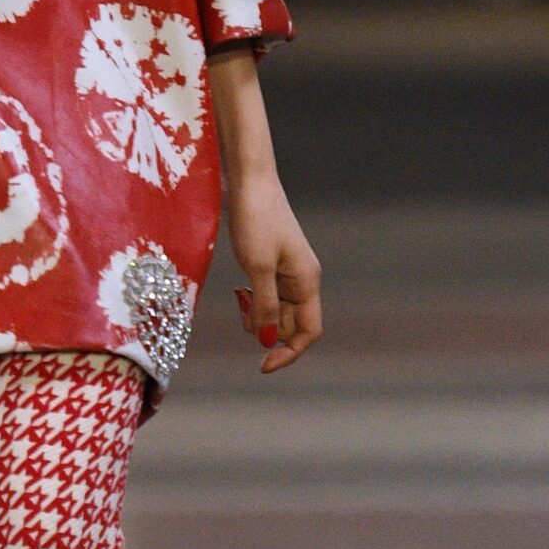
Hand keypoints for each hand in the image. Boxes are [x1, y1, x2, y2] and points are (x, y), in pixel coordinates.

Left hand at [228, 177, 321, 371]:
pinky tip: (239, 289)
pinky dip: (253, 300)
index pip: (309, 331)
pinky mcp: (273, 265)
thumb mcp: (257, 267)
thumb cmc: (256, 220)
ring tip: (239, 295)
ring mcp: (288, 273)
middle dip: (267, 328)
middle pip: (290, 324)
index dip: (289, 352)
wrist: (249, 182)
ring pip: (276, 312)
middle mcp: (303, 280)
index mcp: (308, 281)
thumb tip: (267, 340)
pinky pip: (267, 296)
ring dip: (257, 314)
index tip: (262, 365)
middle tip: (242, 311)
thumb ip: (264, 306)